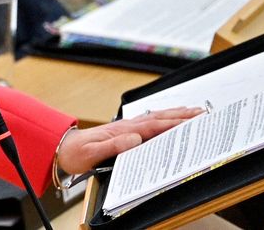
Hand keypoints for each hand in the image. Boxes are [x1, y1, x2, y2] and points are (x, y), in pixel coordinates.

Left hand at [56, 106, 205, 174]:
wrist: (62, 148)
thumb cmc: (76, 153)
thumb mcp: (92, 153)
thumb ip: (112, 146)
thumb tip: (134, 138)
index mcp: (121, 131)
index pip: (153, 126)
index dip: (173, 123)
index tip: (192, 120)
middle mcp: (125, 126)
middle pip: (158, 118)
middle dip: (180, 115)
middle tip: (202, 112)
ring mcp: (124, 127)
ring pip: (154, 118)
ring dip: (173, 114)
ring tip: (192, 111)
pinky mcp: (122, 131)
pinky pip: (147, 122)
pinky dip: (161, 118)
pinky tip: (167, 117)